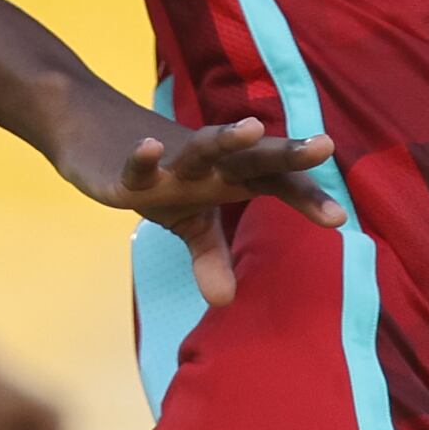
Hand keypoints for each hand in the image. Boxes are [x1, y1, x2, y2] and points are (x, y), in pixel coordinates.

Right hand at [62, 110, 344, 308]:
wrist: (90, 128)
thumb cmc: (158, 176)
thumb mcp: (187, 221)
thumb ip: (211, 256)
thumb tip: (227, 301)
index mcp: (229, 176)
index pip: (275, 183)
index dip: (306, 196)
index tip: (338, 218)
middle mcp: (207, 165)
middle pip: (252, 156)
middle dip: (285, 151)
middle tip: (324, 145)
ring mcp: (169, 162)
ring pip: (203, 146)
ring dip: (226, 138)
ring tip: (252, 128)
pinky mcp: (127, 169)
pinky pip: (139, 163)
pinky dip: (144, 156)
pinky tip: (151, 147)